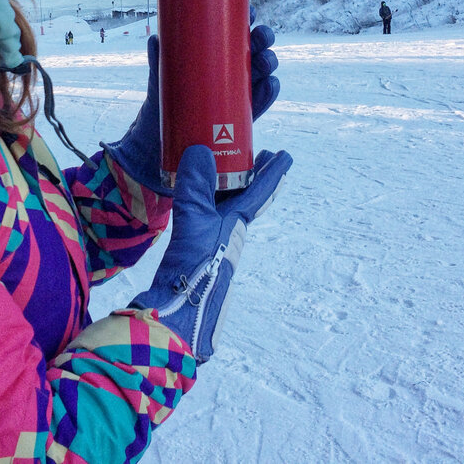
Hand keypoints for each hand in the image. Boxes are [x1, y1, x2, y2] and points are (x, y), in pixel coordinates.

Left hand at [104, 16, 281, 191]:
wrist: (162, 134)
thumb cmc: (164, 96)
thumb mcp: (160, 76)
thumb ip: (158, 59)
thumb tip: (155, 39)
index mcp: (215, 52)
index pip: (235, 31)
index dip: (247, 18)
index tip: (251, 12)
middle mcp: (231, 68)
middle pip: (254, 48)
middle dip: (263, 38)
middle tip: (261, 37)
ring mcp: (239, 90)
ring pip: (262, 71)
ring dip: (269, 62)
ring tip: (265, 62)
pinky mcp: (243, 114)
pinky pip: (262, 100)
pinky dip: (270, 91)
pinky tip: (271, 83)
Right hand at [131, 145, 292, 361]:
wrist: (178, 313)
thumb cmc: (195, 270)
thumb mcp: (194, 222)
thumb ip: (195, 188)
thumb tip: (200, 150)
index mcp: (236, 227)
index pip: (261, 193)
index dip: (273, 173)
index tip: (285, 155)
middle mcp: (229, 234)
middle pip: (246, 198)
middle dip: (253, 177)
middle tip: (258, 155)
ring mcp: (213, 243)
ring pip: (225, 207)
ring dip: (229, 187)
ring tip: (224, 168)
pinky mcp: (194, 251)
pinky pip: (205, 216)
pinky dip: (205, 200)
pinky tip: (195, 197)